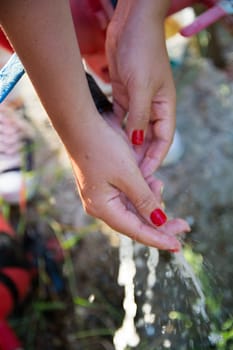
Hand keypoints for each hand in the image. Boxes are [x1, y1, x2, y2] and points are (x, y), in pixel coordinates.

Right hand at [73, 110, 188, 250]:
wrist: (80, 125)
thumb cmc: (101, 147)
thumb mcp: (128, 174)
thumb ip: (145, 200)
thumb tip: (160, 221)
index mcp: (103, 208)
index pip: (135, 231)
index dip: (158, 239)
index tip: (177, 246)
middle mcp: (101, 206)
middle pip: (135, 222)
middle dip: (159, 222)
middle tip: (183, 225)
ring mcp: (102, 196)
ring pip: (133, 208)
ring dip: (150, 201)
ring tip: (158, 184)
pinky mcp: (105, 185)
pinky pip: (128, 195)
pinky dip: (142, 191)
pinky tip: (151, 181)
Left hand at [106, 0, 175, 171]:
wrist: (131, 24)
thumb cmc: (142, 52)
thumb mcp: (141, 87)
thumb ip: (139, 117)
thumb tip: (135, 143)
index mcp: (164, 107)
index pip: (163, 140)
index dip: (154, 159)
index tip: (143, 176)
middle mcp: (152, 108)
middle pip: (147, 139)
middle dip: (139, 157)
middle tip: (127, 175)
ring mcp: (138, 102)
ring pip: (133, 131)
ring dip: (126, 147)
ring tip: (116, 164)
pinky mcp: (123, 95)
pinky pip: (120, 119)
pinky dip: (116, 131)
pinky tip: (107, 143)